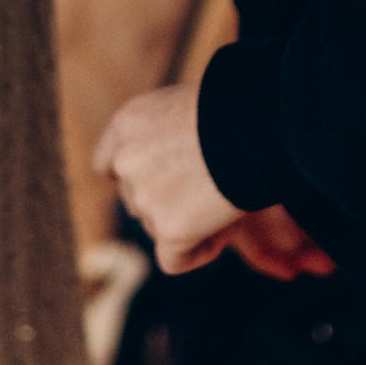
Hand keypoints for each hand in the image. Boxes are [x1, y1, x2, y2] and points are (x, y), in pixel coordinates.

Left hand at [95, 85, 330, 278]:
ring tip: (227, 200)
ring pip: (158, 228)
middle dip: (169, 202)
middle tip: (214, 190)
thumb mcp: (191, 105)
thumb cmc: (241, 107)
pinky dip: (200, 252)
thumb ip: (169, 134)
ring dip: (189, 224)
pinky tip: (226, 231)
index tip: (160, 183)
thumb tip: (181, 162)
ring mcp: (145, 196)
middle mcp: (127, 160)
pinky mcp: (169, 229)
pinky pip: (174, 260)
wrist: (258, 126)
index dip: (135, 178)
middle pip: (136, 200)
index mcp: (129, 123)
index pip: (108, 164)